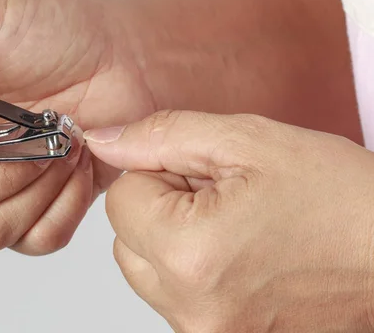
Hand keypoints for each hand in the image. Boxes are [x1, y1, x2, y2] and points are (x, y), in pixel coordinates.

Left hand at [85, 110, 373, 331]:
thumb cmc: (342, 201)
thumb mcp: (249, 144)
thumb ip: (162, 137)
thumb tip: (104, 140)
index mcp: (190, 254)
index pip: (120, 199)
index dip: (159, 175)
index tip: (205, 175)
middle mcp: (191, 308)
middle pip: (126, 238)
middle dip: (161, 208)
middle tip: (223, 198)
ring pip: (147, 269)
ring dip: (174, 240)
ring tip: (237, 227)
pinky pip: (175, 296)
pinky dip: (193, 270)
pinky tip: (241, 254)